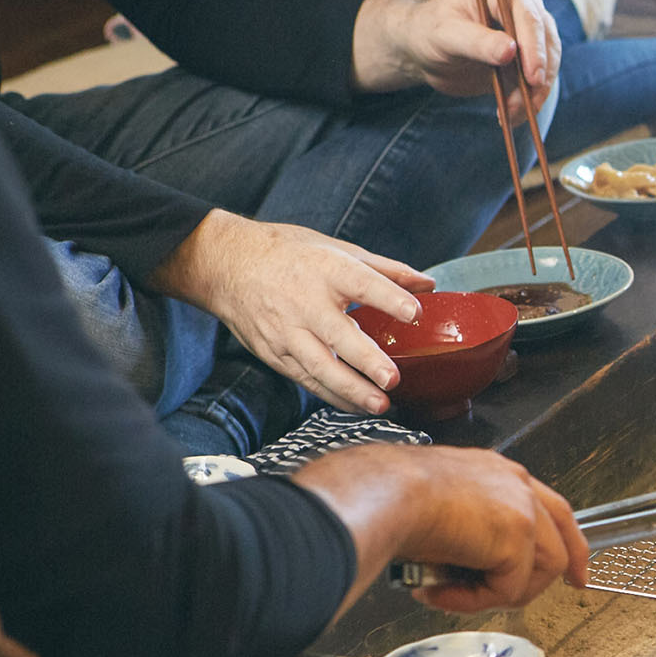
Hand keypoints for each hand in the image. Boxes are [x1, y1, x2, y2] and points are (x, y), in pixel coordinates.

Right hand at [151, 210, 432, 413]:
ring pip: (320, 367)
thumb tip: (428, 285)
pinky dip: (332, 396)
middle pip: (339, 335)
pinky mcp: (275, 353)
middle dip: (366, 360)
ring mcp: (287, 332)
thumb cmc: (289, 255)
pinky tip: (356, 406)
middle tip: (392, 379)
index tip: (414, 313)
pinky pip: (306, 379)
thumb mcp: (338, 250)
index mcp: (327, 270)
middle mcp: (306, 303)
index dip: (389, 299)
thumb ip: (386, 270)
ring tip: (379, 405)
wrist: (227, 266)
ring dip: (351, 390)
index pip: (362, 284)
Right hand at [292, 445, 588, 612]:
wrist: (382, 492)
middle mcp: (516, 485)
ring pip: (542, 569)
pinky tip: (438, 592)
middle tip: (565, 590)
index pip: (547, 507)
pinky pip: (509, 589)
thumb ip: (461, 534)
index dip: (564, 539)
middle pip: (562, 535)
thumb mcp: (434, 509)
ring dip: (499, 593)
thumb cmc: (389, 496)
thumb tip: (457, 569)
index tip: (573, 568)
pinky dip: (474, 602)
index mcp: (497, 474)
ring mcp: (522, 509)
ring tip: (455, 595)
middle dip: (566, 570)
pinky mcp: (517, 536)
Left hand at [351, 0, 560, 123]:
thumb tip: (510, 51)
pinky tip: (512, 115)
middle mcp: (521, 6)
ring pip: (548, 63)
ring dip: (535, 92)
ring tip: (513, 114)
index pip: (528, 16)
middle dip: (540, 74)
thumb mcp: (446, 36)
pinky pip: (538, 80)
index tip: (533, 77)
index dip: (535, 47)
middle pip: (546, 40)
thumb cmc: (429, 32)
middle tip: (528, 104)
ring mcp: (527, 33)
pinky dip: (529, 100)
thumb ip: (476, 41)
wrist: (424, 51)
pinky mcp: (527, 58)